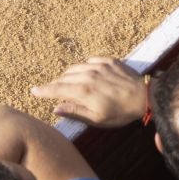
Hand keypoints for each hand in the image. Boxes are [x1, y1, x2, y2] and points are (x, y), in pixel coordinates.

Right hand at [29, 57, 145, 126]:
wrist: (145, 96)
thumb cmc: (121, 112)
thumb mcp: (96, 119)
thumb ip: (75, 112)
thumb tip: (56, 108)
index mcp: (84, 91)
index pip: (57, 89)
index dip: (44, 90)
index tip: (33, 91)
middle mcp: (89, 75)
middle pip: (64, 77)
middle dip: (55, 83)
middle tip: (51, 90)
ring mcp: (100, 65)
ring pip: (76, 67)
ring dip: (68, 74)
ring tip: (66, 82)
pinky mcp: (110, 60)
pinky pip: (90, 60)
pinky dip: (84, 66)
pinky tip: (84, 73)